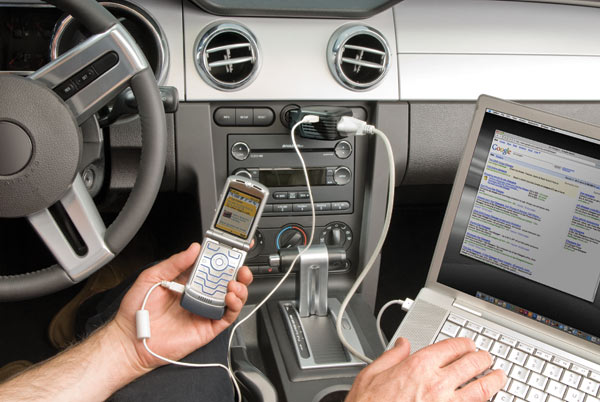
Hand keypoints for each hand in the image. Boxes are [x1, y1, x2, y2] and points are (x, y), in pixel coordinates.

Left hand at [108, 243, 252, 373]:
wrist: (130, 340)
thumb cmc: (136, 311)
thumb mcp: (152, 277)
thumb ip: (174, 262)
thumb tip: (193, 249)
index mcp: (187, 280)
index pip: (210, 264)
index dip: (223, 255)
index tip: (232, 245)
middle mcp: (199, 294)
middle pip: (226, 279)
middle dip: (238, 269)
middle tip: (239, 262)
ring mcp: (205, 310)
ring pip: (232, 296)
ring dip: (240, 286)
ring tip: (234, 281)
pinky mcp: (209, 327)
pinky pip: (228, 315)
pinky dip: (235, 305)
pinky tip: (230, 297)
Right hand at [345, 337, 505, 401]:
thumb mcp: (371, 374)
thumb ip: (390, 357)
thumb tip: (401, 345)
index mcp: (418, 366)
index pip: (451, 347)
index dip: (464, 344)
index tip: (468, 345)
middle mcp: (436, 384)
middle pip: (471, 365)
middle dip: (482, 359)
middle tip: (487, 358)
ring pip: (480, 390)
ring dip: (493, 381)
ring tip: (499, 377)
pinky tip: (486, 400)